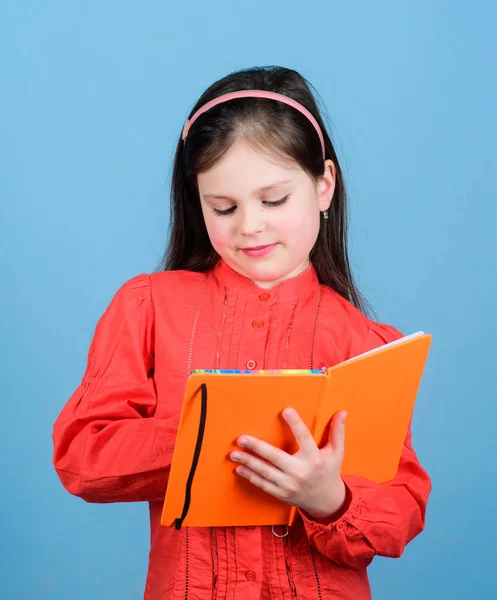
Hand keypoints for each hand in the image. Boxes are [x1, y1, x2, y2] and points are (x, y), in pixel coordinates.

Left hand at [230, 408, 346, 519]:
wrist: (327, 502)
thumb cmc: (330, 472)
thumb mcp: (337, 452)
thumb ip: (337, 432)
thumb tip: (343, 412)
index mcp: (315, 458)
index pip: (304, 436)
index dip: (295, 423)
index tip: (285, 410)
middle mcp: (301, 471)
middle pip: (275, 457)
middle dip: (256, 447)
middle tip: (241, 438)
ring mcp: (290, 484)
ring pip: (265, 472)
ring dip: (248, 462)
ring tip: (234, 453)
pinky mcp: (282, 494)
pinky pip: (263, 484)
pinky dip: (250, 477)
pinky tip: (240, 468)